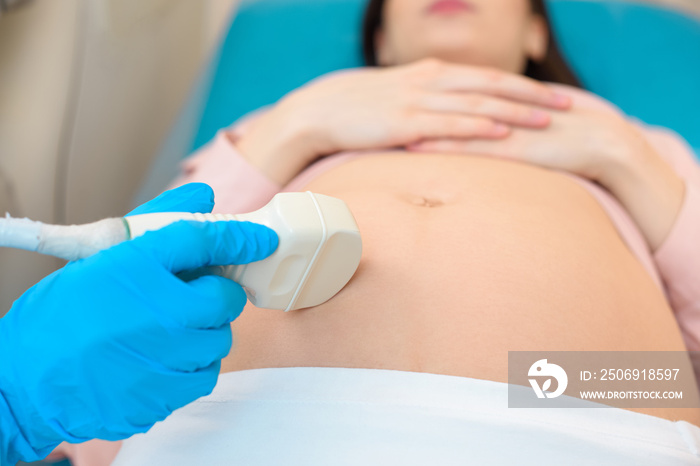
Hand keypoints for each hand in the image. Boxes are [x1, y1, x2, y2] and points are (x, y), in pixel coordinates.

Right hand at [0, 183, 278, 463]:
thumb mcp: (98, 259)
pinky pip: (205, 374)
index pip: (203, 239)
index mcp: (136, 267)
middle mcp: (157, 311)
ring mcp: (165, 356)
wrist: (24, 383)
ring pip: (219, 337)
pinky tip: (163, 359)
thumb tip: (202, 196)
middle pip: (225, 297)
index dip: (241, 236)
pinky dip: (192, 365)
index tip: (262, 238)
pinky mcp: (166, 394)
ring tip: (166, 332)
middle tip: (192, 296)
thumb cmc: (60, 318)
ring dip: (204, 332)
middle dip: (216, 294)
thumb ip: (157, 224)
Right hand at [237, 59, 571, 183]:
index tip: (550, 94)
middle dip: (531, 94)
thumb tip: (447, 118)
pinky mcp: (403, 122)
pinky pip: (448, 123)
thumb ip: (424, 105)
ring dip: (514, 110)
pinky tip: (501, 132)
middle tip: (567, 104)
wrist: (316, 113)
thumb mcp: (395, 99)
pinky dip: (477, 125)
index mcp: (428, 74)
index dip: (520, 85)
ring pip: (476, 102)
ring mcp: (417, 100)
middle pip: (490, 84)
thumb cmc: (355, 109)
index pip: (483, 76)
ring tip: (547, 120)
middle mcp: (428, 82)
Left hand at [408, 107, 685, 249]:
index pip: (452, 93)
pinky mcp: (518, 146)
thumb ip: (501, 124)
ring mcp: (507, 125)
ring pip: (452, 120)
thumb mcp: (527, 127)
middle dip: (407, 106)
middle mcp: (499, 108)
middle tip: (372, 109)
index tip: (387, 99)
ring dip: (417, 122)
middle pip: (444, 102)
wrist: (609, 146)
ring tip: (383, 126)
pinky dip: (443, 145)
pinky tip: (418, 148)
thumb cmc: (566, 139)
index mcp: (501, 101)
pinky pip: (473, 145)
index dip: (418, 95)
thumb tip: (479, 128)